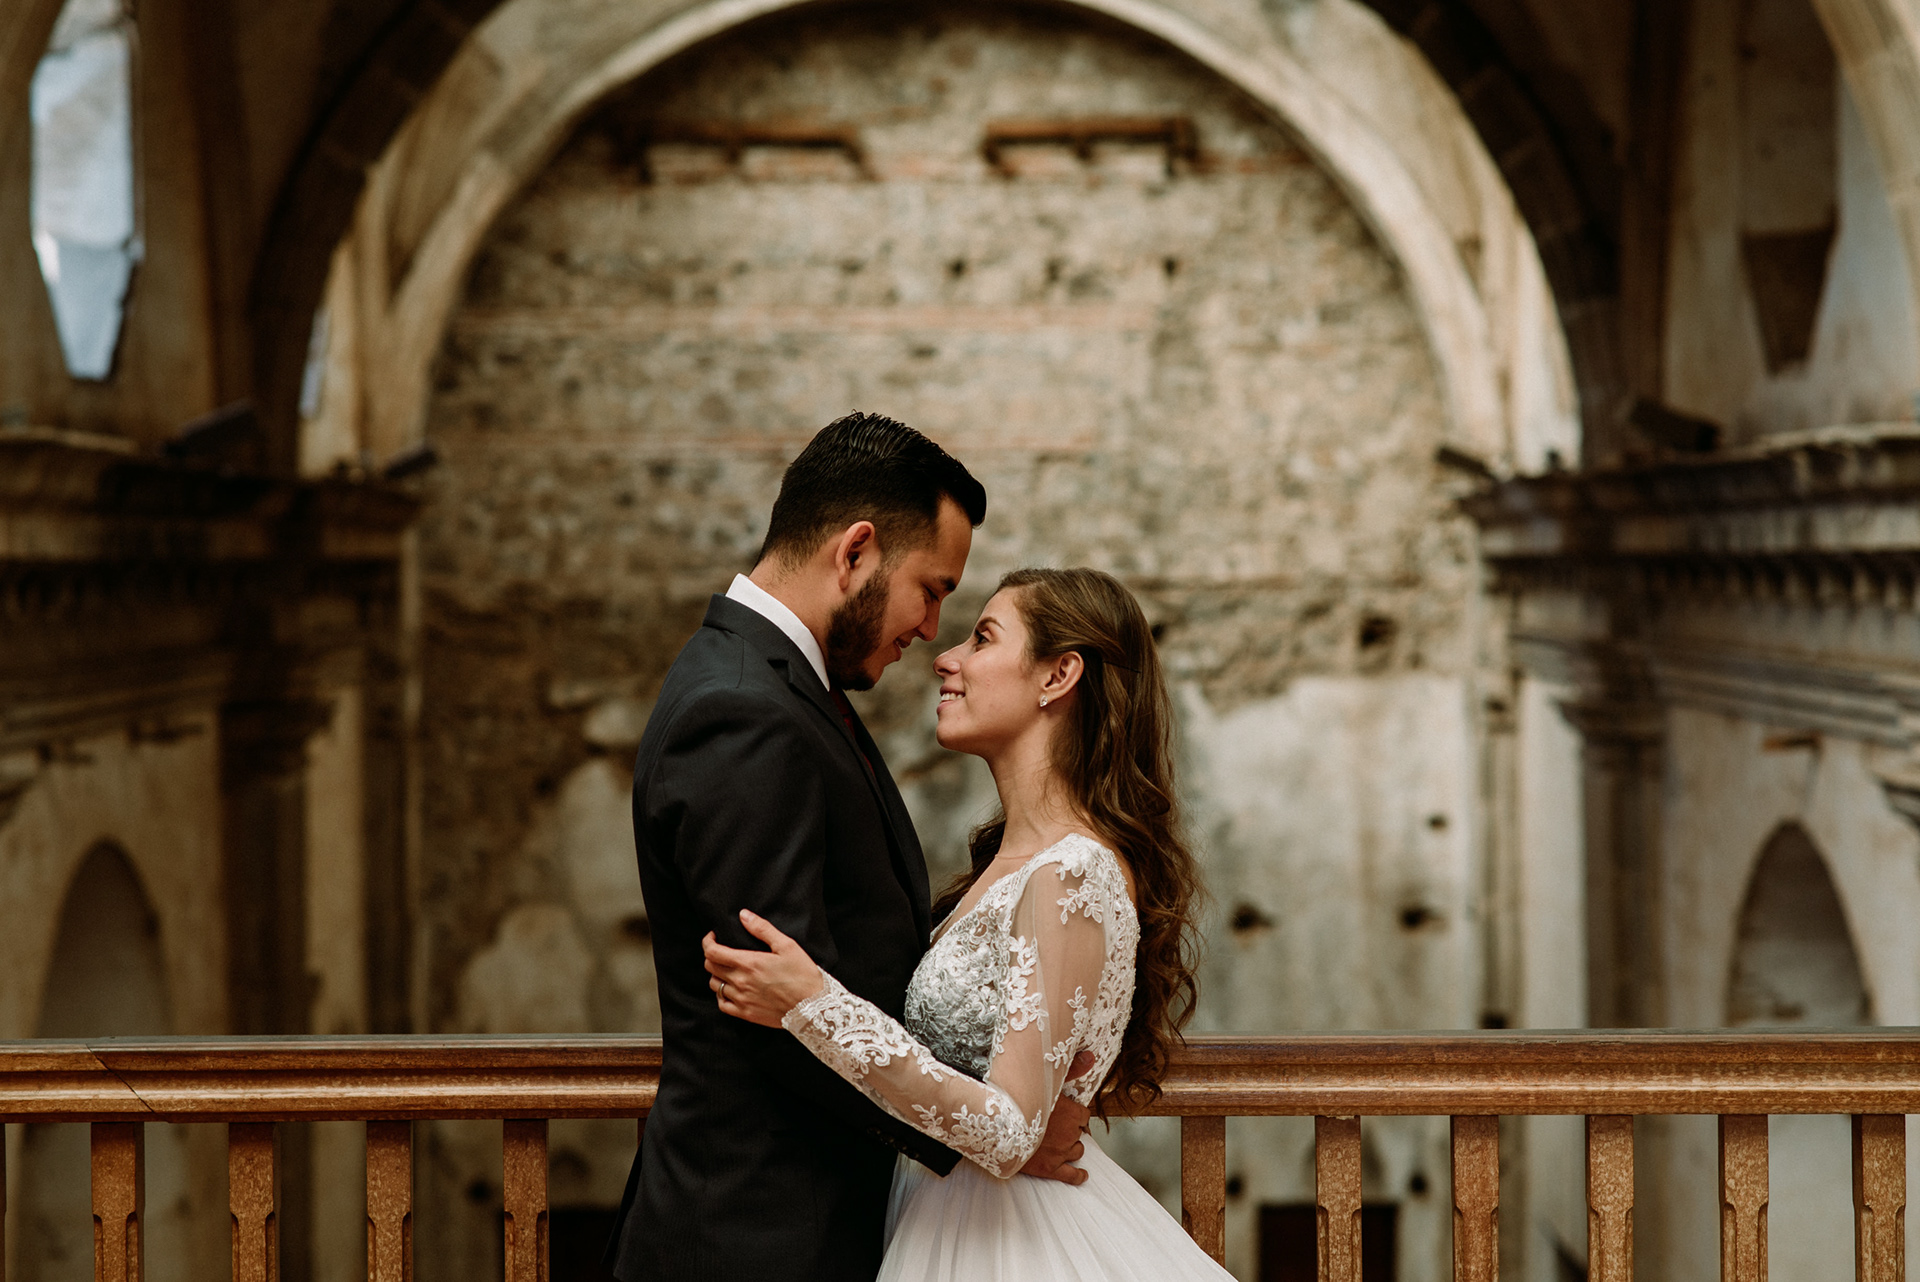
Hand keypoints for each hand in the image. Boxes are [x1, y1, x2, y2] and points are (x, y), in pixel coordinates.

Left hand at [703, 909, 825, 1027]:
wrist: (813, 1006)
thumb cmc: (802, 974)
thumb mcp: (786, 945)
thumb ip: (762, 929)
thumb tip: (743, 915)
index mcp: (748, 963)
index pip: (713, 952)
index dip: (708, 941)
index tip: (713, 937)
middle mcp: (740, 982)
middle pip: (710, 967)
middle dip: (712, 955)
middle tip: (721, 951)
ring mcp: (741, 999)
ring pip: (714, 985)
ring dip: (717, 975)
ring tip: (727, 970)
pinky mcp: (746, 1013)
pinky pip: (722, 1004)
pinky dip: (721, 995)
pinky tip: (729, 990)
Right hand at [1020, 1050, 1097, 1184]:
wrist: (998, 1128)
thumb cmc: (1020, 1101)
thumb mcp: (1046, 1081)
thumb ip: (1072, 1070)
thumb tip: (1091, 1057)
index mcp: (1072, 1113)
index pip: (1085, 1115)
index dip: (1076, 1114)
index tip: (1068, 1112)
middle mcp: (1070, 1134)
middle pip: (1080, 1133)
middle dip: (1072, 1129)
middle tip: (1058, 1125)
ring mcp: (1061, 1153)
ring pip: (1077, 1151)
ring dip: (1071, 1147)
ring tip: (1060, 1141)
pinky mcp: (1050, 1169)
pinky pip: (1071, 1175)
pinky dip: (1078, 1175)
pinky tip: (1082, 1174)